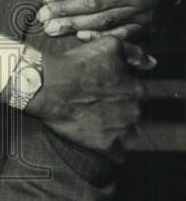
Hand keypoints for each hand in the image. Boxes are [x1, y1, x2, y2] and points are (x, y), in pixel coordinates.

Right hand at [26, 36, 152, 158]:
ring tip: (97, 124)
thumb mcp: (109, 46)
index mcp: (136, 88)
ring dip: (118, 130)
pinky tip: (102, 143)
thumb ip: (134, 52)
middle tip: (97, 106)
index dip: (120, 91)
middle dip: (120, 111)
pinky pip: (118, 154)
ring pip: (129, 134)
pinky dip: (113, 151)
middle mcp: (134, 110)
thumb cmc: (77, 65)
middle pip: (132, 113)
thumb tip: (151, 62)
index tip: (105, 90)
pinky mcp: (107, 145)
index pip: (136, 93)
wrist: (49, 86)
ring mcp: (121, 130)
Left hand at [38, 0, 183, 40]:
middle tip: (43, 16)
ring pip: (103, 21)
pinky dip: (100, 38)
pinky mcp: (145, 23)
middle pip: (95, 5)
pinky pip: (121, 34)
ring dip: (75, 26)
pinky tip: (80, 38)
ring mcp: (143, 11)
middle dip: (66, 11)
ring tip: (52, 28)